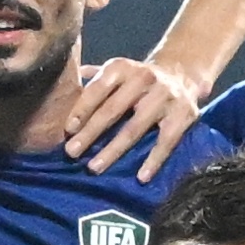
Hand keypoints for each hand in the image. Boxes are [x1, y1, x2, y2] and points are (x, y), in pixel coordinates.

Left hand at [60, 57, 205, 178]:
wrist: (181, 74)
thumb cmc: (137, 79)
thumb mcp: (116, 72)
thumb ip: (91, 80)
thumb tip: (60, 89)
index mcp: (121, 67)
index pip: (97, 89)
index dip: (82, 109)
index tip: (68, 130)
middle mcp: (143, 78)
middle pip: (113, 109)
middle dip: (90, 133)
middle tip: (72, 152)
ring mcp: (164, 97)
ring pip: (135, 128)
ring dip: (113, 150)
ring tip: (94, 167)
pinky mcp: (183, 114)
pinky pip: (166, 141)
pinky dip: (154, 160)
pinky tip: (141, 177)